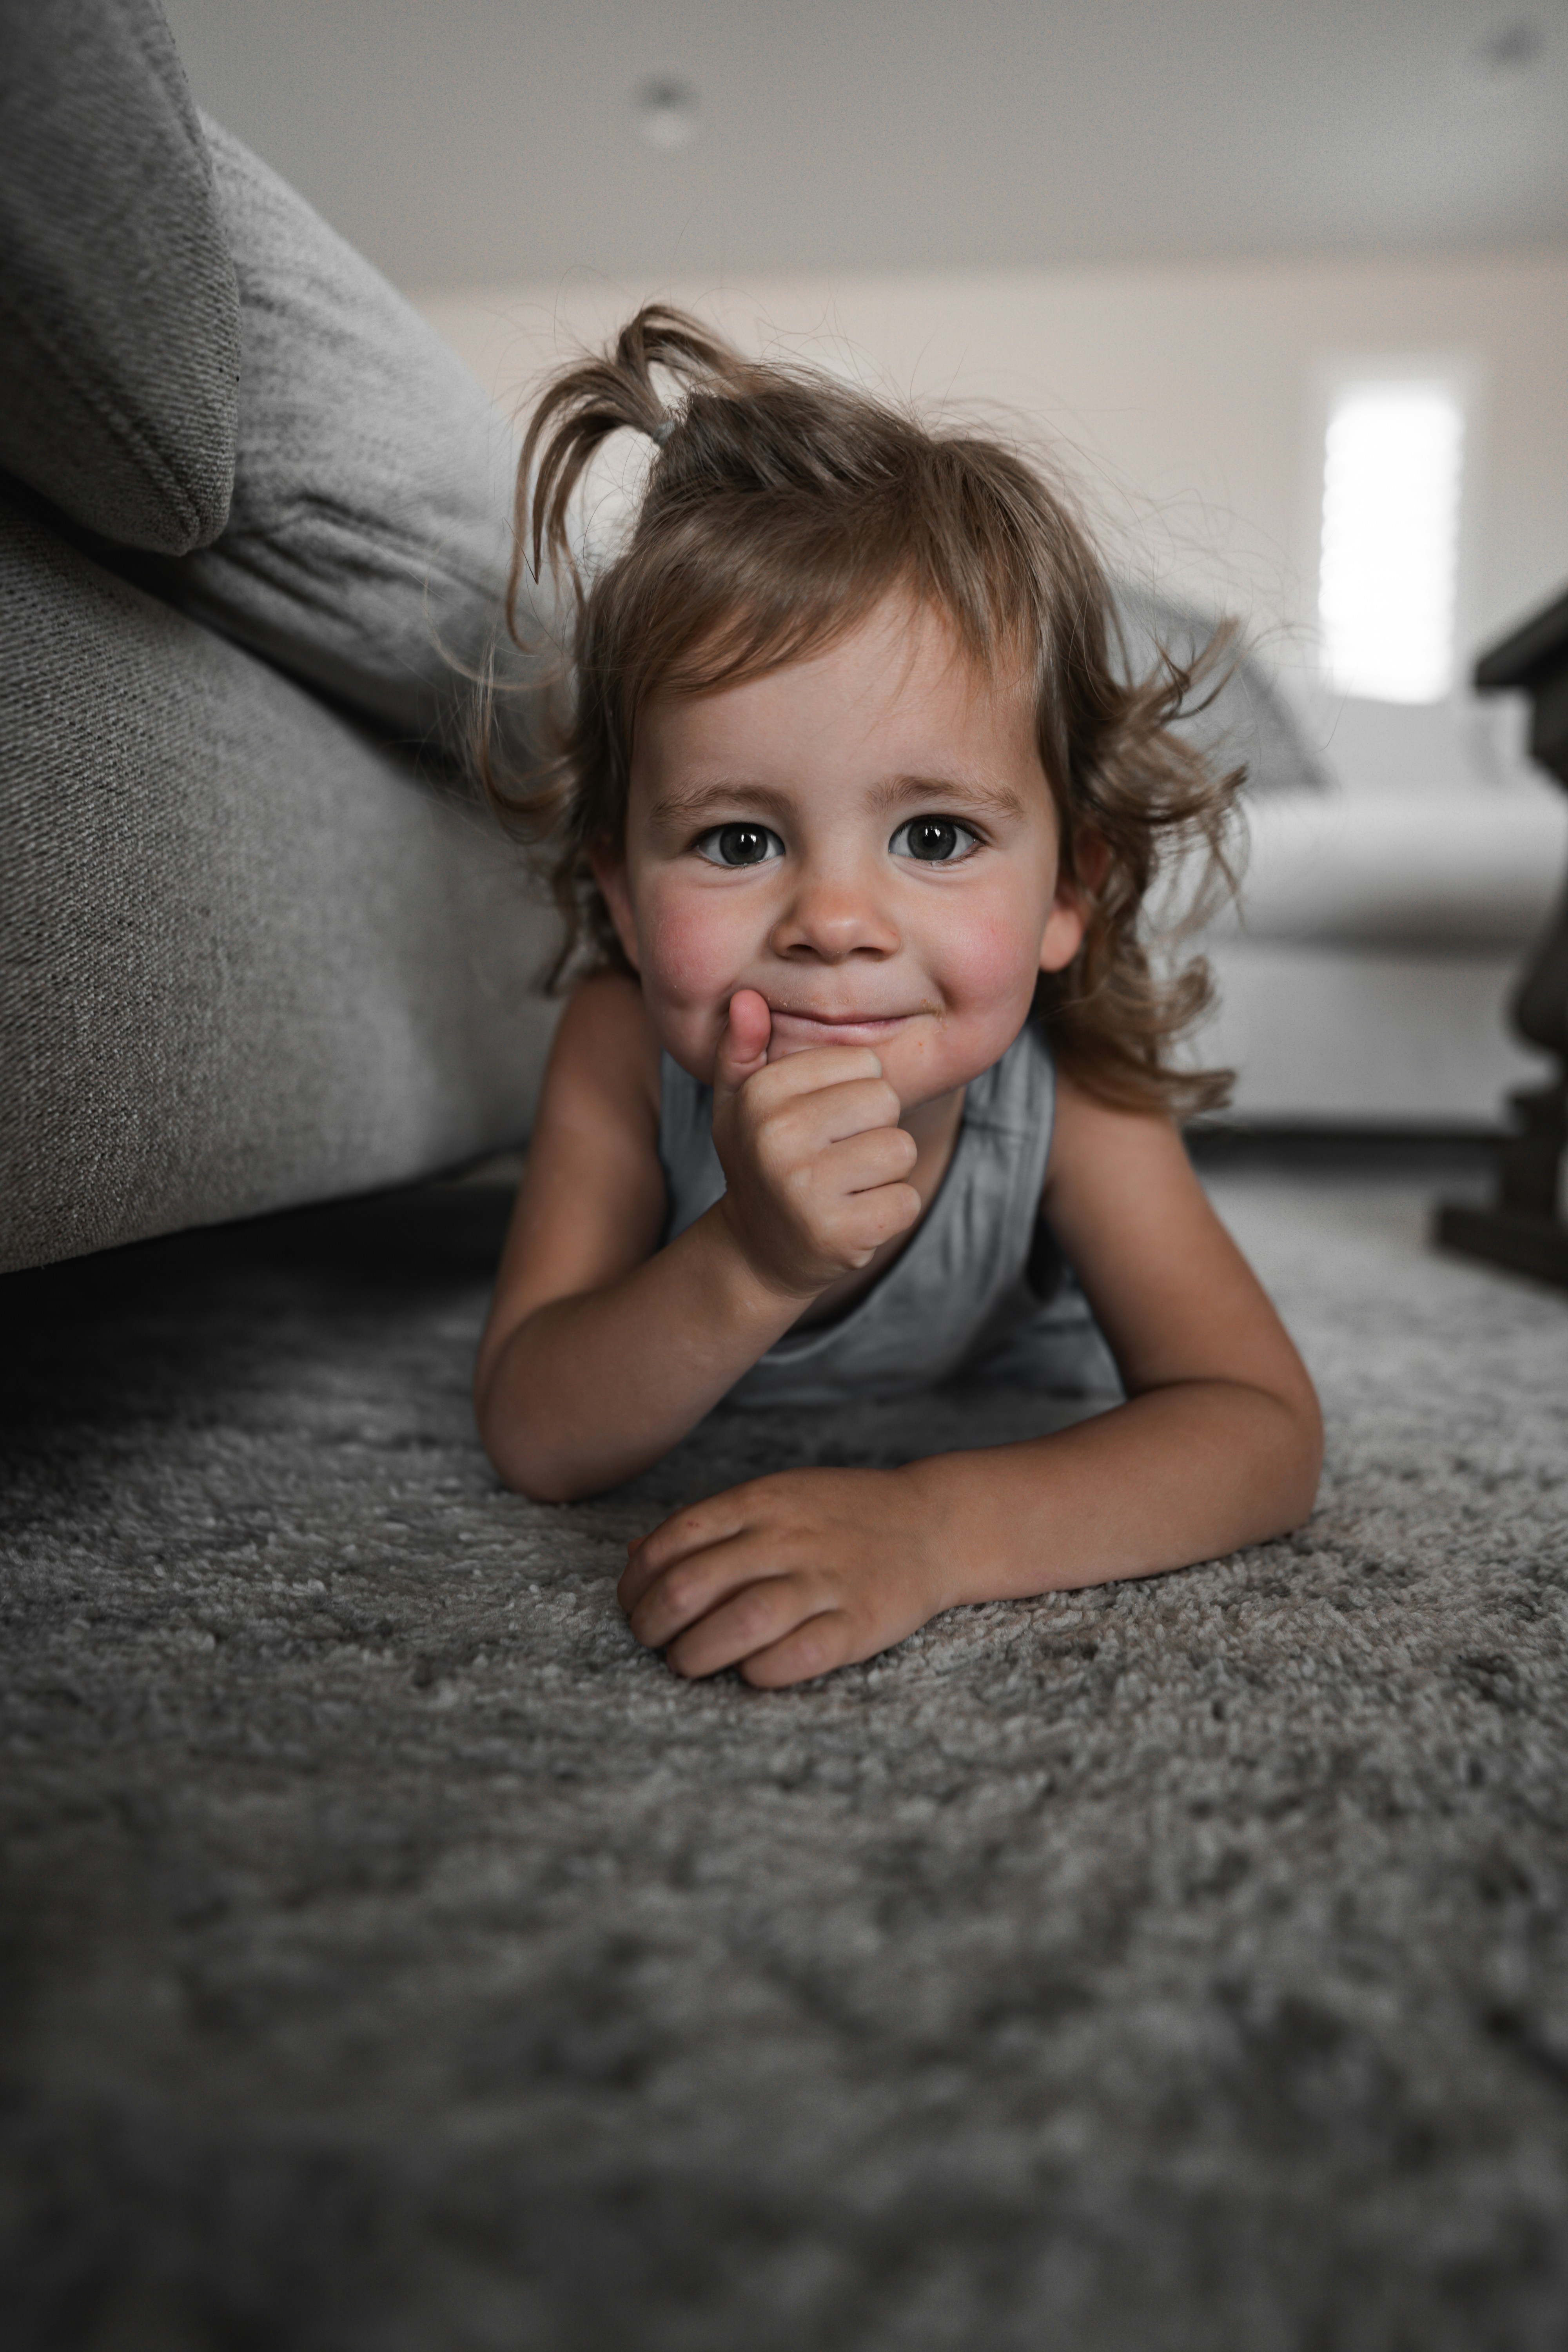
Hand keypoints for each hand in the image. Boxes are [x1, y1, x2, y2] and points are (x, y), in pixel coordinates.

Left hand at [618, 1465, 953, 1685]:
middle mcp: (787, 1536)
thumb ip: (708, 1525)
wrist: (934, 1523)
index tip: (634, 1606)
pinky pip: (796, 1657)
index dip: (636, 1583)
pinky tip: (749, 1672)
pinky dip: (759, 1672)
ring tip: (688, 1663)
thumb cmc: (839, 1516)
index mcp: (761, 1500)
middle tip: (654, 1642)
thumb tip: (634, 1557)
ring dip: (696, 1654)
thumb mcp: (774, 1496)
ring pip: (738, 1623)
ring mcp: (826, 1580)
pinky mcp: (860, 1623)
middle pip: (691, 1586)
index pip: (672, 1541)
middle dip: (652, 1625)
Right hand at [709, 990, 920, 1300]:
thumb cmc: (761, 1162)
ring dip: (884, 1171)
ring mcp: (806, 1190)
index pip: (863, 1062)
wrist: (758, 1251)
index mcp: (761, 1096)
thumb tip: (747, 998)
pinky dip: (890, 1210)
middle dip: (874, 1127)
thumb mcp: (740, 1103)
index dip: (857, 1089)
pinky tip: (854, 1216)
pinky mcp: (838, 1234)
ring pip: (900, 1150)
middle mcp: (778, 1139)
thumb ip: (743, 1048)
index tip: (825, 1118)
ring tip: (847, 1184)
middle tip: (839, 1154)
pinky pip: (906, 1201)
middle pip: (886, 1100)